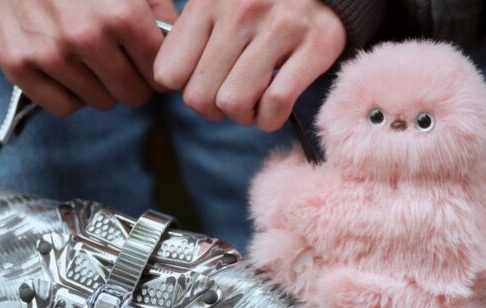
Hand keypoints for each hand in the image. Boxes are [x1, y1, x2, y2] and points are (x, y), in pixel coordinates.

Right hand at [0, 0, 176, 115]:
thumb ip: (159, 10)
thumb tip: (182, 47)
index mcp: (122, 13)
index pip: (160, 72)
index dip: (159, 69)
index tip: (148, 62)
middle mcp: (86, 36)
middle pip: (134, 94)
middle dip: (133, 82)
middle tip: (122, 64)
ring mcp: (50, 53)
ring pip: (102, 103)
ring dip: (102, 87)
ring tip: (90, 59)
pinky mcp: (19, 65)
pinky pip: (65, 107)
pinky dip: (70, 94)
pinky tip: (68, 70)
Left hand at [153, 0, 345, 131]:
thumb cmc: (265, 3)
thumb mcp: (221, 3)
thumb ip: (194, 34)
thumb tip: (168, 82)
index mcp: (209, 2)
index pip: (168, 73)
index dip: (184, 89)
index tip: (203, 86)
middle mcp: (241, 11)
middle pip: (199, 96)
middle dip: (214, 110)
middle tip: (232, 100)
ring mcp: (280, 27)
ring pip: (234, 102)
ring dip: (244, 116)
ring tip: (255, 104)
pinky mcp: (316, 44)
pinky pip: (276, 102)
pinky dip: (271, 119)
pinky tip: (273, 111)